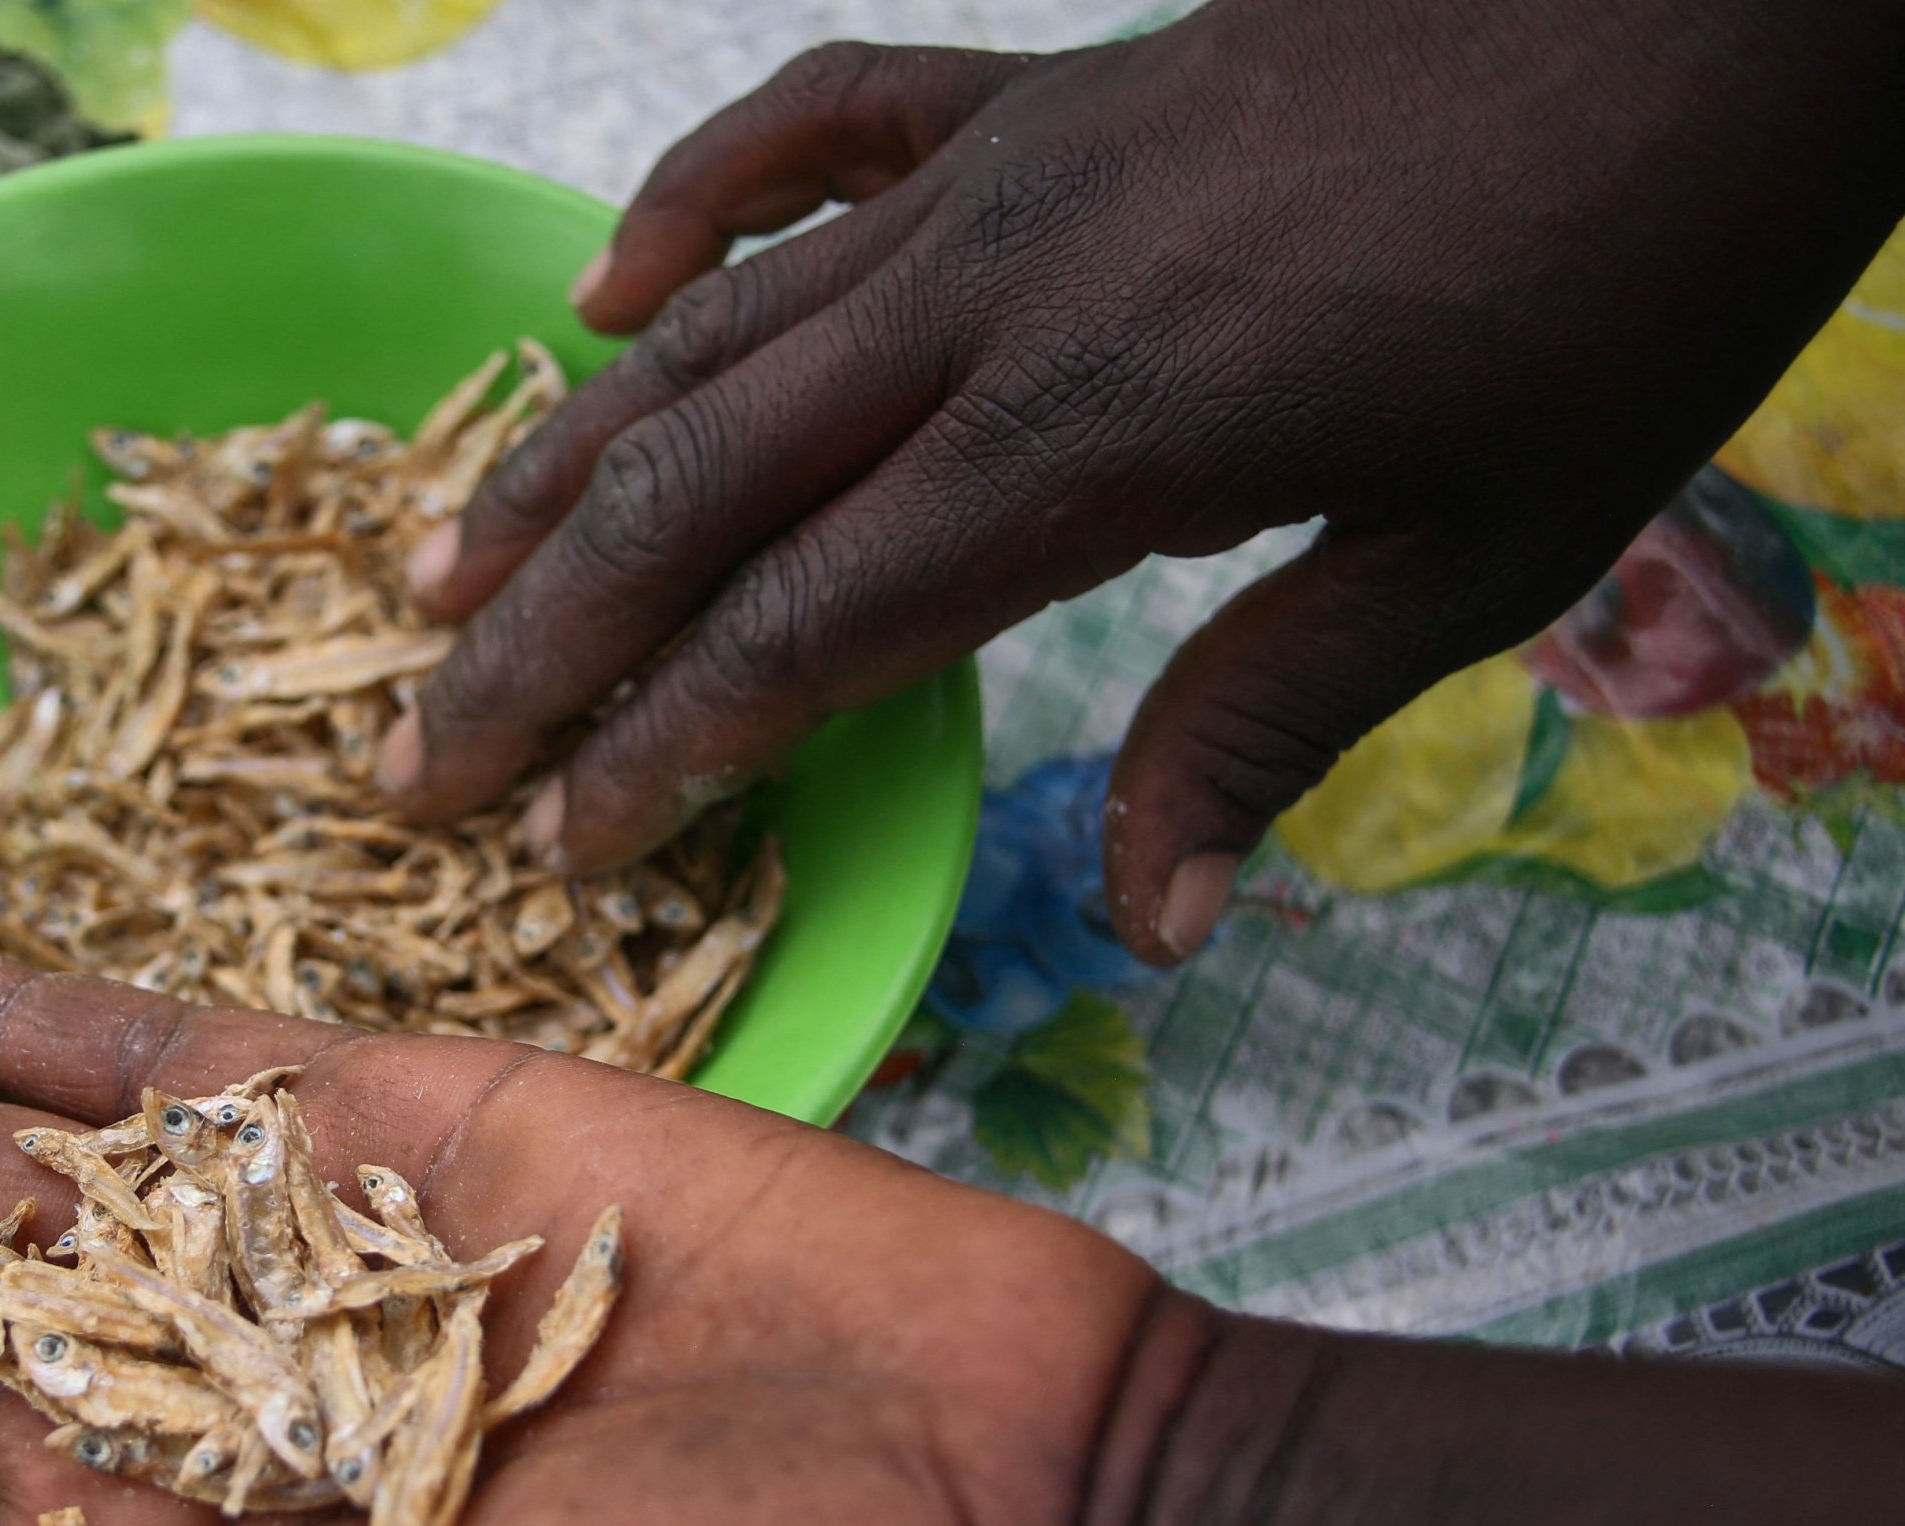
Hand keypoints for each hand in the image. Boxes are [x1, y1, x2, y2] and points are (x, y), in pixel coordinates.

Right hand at [384, 0, 1904, 957]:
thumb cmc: (1615, 275)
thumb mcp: (1480, 550)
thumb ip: (1270, 722)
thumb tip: (1157, 930)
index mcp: (1096, 438)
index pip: (804, 624)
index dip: (663, 747)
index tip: (566, 845)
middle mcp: (992, 300)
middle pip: (696, 491)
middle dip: (538, 640)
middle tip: (415, 753)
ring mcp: (992, 175)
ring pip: (709, 329)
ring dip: (556, 458)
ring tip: (424, 565)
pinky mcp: (1024, 91)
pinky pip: (806, 131)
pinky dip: (691, 206)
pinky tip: (602, 288)